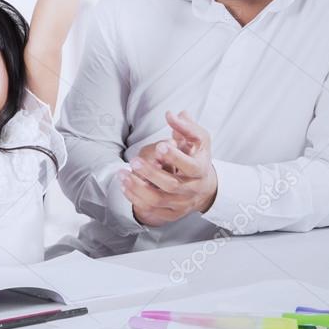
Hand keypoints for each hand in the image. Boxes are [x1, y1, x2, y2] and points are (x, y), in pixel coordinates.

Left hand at [122, 111, 217, 226]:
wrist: (205, 187)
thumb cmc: (197, 158)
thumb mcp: (198, 140)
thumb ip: (186, 126)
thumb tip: (172, 114)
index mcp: (201, 171)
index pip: (190, 167)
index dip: (175, 157)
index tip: (160, 146)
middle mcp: (192, 190)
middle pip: (171, 185)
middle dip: (150, 173)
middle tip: (134, 161)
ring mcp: (182, 204)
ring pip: (158, 200)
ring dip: (137, 188)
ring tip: (122, 175)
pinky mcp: (171, 214)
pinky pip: (151, 210)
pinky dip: (136, 199)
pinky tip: (125, 187)